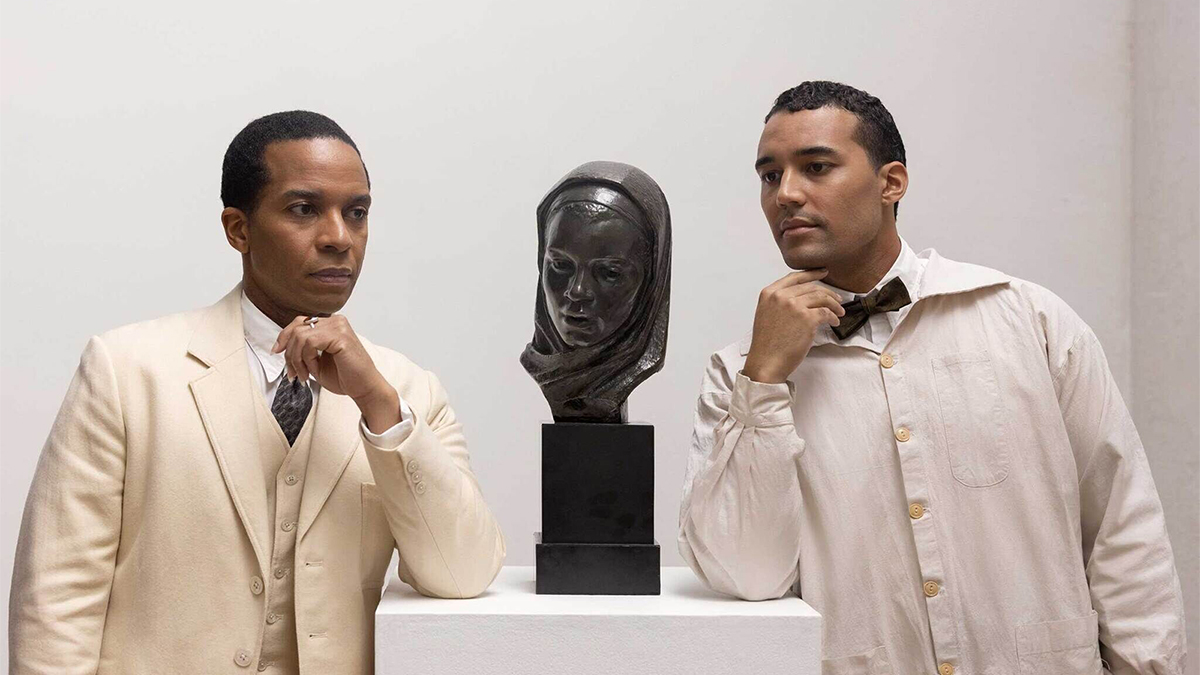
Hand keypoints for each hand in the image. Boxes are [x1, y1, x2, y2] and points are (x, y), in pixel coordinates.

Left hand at [272, 315, 400, 431]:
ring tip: (305, 375)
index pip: (299, 322)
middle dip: (289, 354)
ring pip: (300, 336)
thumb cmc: (344, 376)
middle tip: (293, 373)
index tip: (276, 351)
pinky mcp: (341, 336)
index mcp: (331, 324)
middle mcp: (335, 321)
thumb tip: (281, 347)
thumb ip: (303, 349)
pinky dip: (307, 359)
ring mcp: (339, 326)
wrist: (364, 388)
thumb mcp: (316, 360)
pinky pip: (310, 343)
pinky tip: (314, 370)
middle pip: (296, 329)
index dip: (284, 336)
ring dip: (297, 359)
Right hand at [742, 270, 844, 383]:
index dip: (811, 273)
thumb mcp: (766, 314)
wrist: (766, 362)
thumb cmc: (766, 344)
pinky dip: (834, 317)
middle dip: (828, 293)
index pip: (794, 277)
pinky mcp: (807, 319)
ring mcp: (794, 306)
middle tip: (837, 299)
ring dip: (834, 304)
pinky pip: (826, 313)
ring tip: (839, 311)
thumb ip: (779, 302)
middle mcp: (781, 296)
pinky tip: (834, 322)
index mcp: (769, 293)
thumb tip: (801, 299)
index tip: (823, 272)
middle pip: (811, 287)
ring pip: (822, 297)